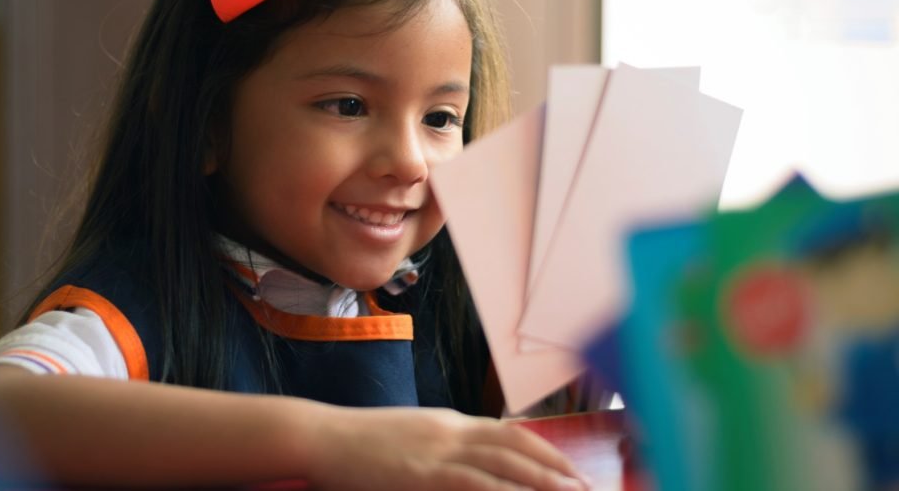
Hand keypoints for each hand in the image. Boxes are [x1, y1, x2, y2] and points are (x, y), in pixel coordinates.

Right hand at [308, 406, 589, 490]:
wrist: (322, 436)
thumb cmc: (359, 442)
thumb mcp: (408, 436)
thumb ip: (440, 444)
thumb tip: (468, 461)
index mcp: (447, 423)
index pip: (506, 433)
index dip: (542, 449)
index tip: (567, 466)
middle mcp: (450, 432)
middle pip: (514, 445)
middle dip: (554, 464)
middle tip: (584, 484)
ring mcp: (437, 452)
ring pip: (503, 464)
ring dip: (541, 480)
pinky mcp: (421, 474)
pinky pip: (472, 484)